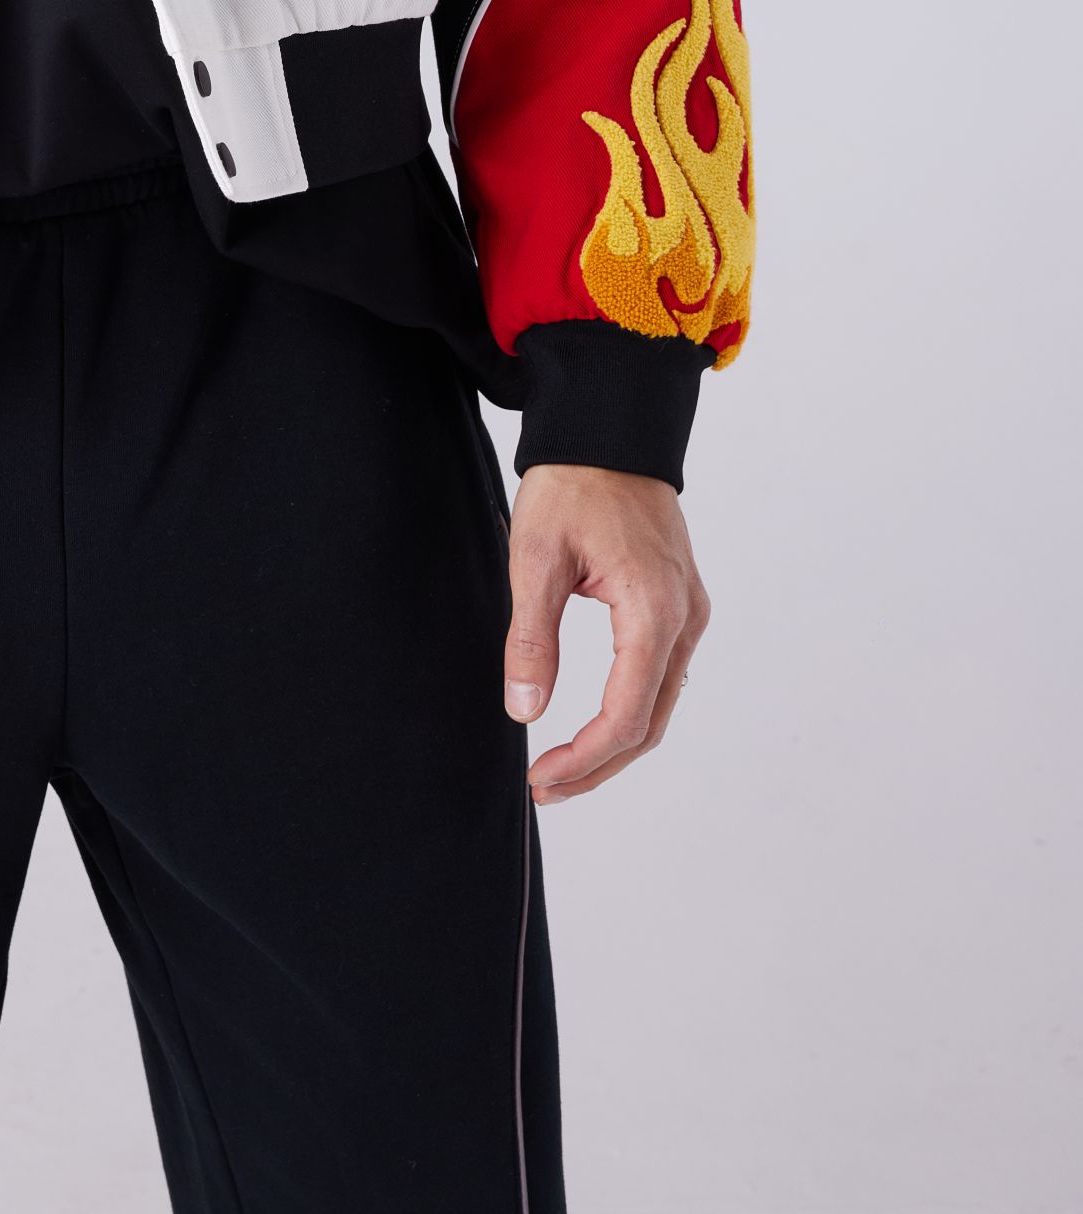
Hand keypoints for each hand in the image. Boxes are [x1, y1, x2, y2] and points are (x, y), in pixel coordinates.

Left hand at [504, 463, 709, 802]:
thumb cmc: (571, 483)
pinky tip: (594, 722)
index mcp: (653, 609)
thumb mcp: (535, 557)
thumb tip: (525, 711)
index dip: (583, 759)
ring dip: (615, 743)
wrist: (610, 428)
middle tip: (546, 787)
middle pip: (649, 723)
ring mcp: (690, 611)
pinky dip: (631, 709)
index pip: (625, 717)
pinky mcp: (682, 602)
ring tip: (562, 766)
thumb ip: (531, 638)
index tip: (540, 779)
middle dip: (598, 764)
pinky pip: (662, 675)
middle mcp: (685, 617)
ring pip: (660, 703)